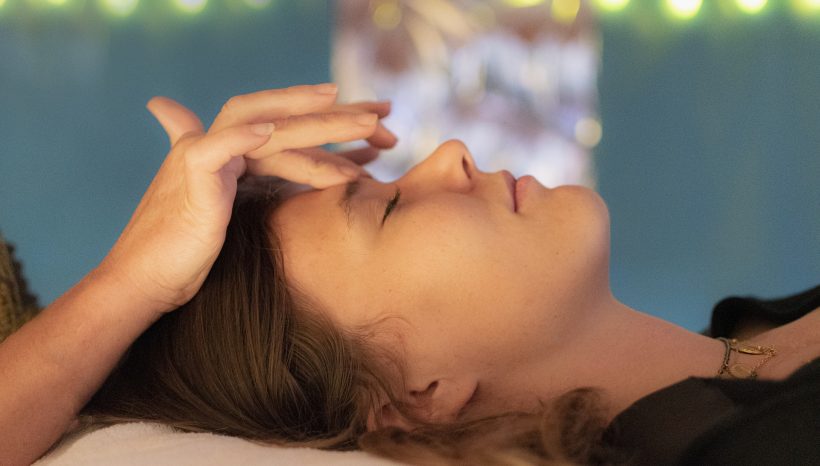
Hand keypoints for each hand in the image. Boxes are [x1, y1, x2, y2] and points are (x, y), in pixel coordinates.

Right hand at [96, 84, 395, 316]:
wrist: (145, 283)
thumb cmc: (194, 258)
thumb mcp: (246, 218)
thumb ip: (281, 192)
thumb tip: (332, 184)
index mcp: (233, 155)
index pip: (288, 128)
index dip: (331, 125)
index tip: (377, 131)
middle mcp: (218, 146)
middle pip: (283, 116)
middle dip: (336, 115)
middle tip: (386, 116)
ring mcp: (203, 157)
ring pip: (267, 127)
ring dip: (321, 126)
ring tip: (370, 129)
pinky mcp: (190, 177)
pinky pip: (220, 146)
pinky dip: (246, 136)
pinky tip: (275, 132)